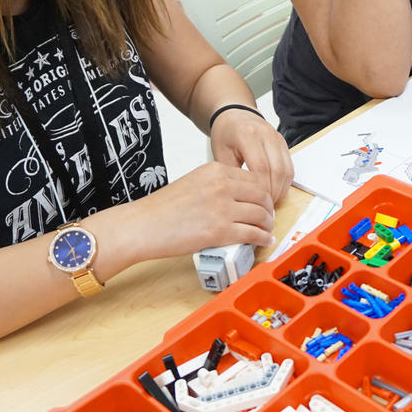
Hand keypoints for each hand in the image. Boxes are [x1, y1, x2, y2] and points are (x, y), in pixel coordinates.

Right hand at [142, 161, 275, 254]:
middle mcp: (222, 185)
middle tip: (267, 217)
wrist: (143, 225)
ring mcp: (222, 208)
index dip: (263, 192)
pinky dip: (261, 238)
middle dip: (268, 208)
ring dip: (267, 225)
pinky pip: (252, 233)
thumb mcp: (193, 182)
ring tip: (266, 231)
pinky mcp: (220, 231)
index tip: (263, 202)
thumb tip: (238, 199)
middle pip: (262, 195)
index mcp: (215, 170)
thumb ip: (217, 185)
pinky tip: (262, 240)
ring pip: (261, 215)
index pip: (253, 178)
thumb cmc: (162, 208)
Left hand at [211, 108, 293, 203]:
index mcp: (247, 135)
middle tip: (265, 207)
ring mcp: (277, 138)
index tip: (255, 203)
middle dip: (273, 192)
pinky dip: (284, 182)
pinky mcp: (283, 143)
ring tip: (269, 202)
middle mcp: (266, 134)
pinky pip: (289, 167)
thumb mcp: (220, 153)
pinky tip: (274, 191)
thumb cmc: (226, 133)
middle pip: (277, 170)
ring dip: (281, 189)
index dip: (261, 189)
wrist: (235, 116)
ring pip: (287, 170)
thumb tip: (242, 199)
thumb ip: (231, 175)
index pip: (261, 168)